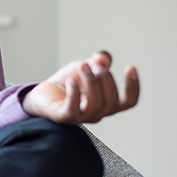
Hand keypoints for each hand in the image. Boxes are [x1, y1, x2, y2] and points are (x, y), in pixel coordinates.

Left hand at [22, 51, 138, 124]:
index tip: (130, 67)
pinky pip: (72, 109)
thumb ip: (99, 61)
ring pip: (95, 105)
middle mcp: (97, 113)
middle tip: (95, 64)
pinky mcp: (64, 117)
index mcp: (107, 103)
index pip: (128, 102)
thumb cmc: (70, 82)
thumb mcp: (87, 66)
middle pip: (111, 101)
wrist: (44, 93)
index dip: (133, 87)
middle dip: (105, 79)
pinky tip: (71, 81)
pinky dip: (74, 94)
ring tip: (82, 66)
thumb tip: (102, 58)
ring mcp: (81, 118)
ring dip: (91, 83)